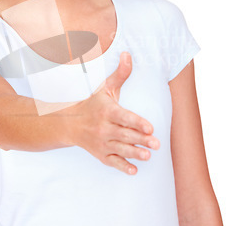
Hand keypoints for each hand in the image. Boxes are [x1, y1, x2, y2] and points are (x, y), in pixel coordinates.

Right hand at [67, 52, 159, 174]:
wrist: (69, 123)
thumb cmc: (92, 104)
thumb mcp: (105, 88)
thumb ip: (120, 74)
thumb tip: (128, 54)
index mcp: (107, 111)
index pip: (124, 117)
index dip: (137, 123)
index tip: (150, 128)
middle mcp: (103, 127)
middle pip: (124, 135)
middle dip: (141, 140)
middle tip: (157, 145)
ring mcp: (101, 142)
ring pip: (119, 149)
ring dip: (134, 154)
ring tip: (148, 156)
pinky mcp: (100, 154)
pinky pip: (111, 162)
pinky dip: (122, 167)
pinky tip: (134, 170)